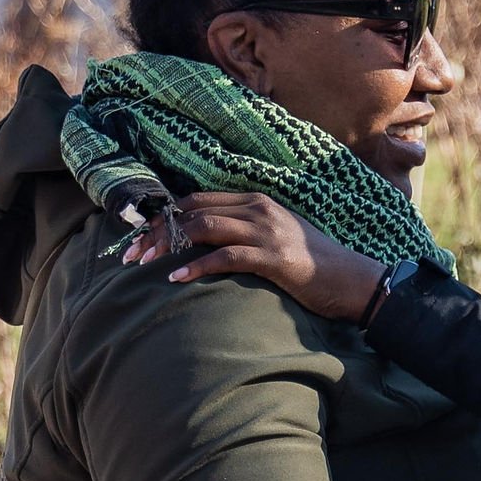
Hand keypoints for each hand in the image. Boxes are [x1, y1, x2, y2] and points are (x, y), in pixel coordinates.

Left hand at [150, 190, 384, 322]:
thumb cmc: (311, 264)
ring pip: (203, 228)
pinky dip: (197, 266)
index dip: (163, 216)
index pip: (195, 201)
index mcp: (254, 200)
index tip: (138, 236)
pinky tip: (176, 278)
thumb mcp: (274, 238)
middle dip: (156, 231)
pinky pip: (225, 257)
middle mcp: (257, 208)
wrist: (352, 279)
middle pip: (192, 211)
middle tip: (129, 254)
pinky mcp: (273, 257)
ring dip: (168, 246)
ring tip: (143, 264)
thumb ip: (242, 232)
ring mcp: (266, 231)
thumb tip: (202, 242)